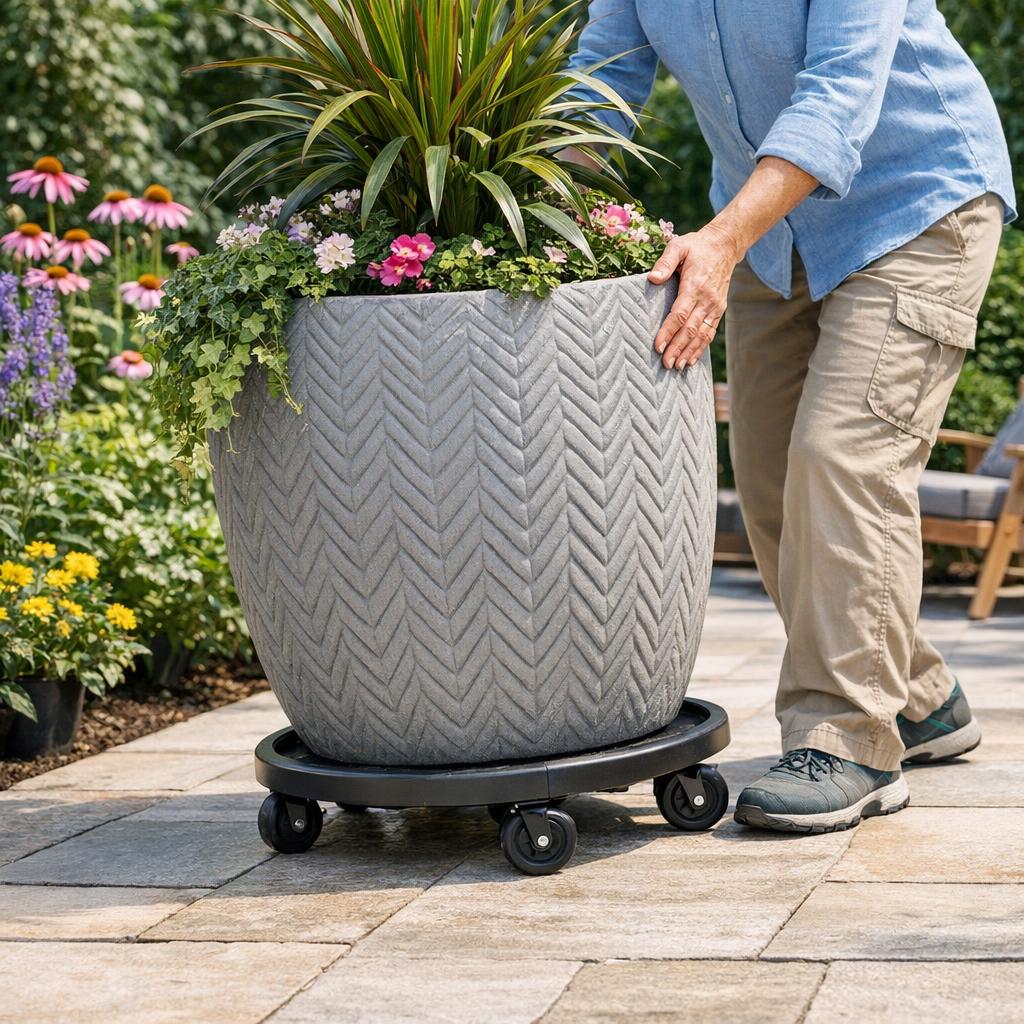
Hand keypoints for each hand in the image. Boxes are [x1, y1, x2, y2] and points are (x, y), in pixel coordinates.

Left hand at [647, 223, 742, 369]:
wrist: (725, 245)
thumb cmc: (696, 246)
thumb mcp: (679, 246)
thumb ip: (665, 262)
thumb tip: (652, 279)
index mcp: (695, 285)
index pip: (679, 314)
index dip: (668, 331)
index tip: (658, 346)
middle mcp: (707, 299)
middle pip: (690, 329)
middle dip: (677, 348)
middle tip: (665, 364)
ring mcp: (715, 306)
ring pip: (702, 334)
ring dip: (689, 352)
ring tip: (676, 366)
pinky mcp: (718, 310)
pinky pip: (709, 332)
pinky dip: (700, 348)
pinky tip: (690, 359)